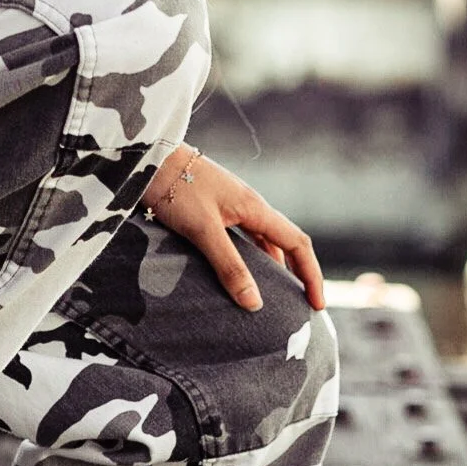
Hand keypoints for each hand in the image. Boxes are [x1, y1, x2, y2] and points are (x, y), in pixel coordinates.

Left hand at [142, 146, 325, 314]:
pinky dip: (250, 259)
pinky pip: (244, 238)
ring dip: (272, 267)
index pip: (297, 244)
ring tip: (271, 297)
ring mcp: (233, 206)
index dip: (311, 275)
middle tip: (298, 306)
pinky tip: (239, 274)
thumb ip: (229, 266)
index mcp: (255, 208)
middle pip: (284, 243)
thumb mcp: (203, 231)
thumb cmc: (176, 189)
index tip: (316, 304)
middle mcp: (250, 206)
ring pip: (263, 241)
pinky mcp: (216, 208)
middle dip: (296, 274)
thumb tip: (255, 303)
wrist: (149, 160)